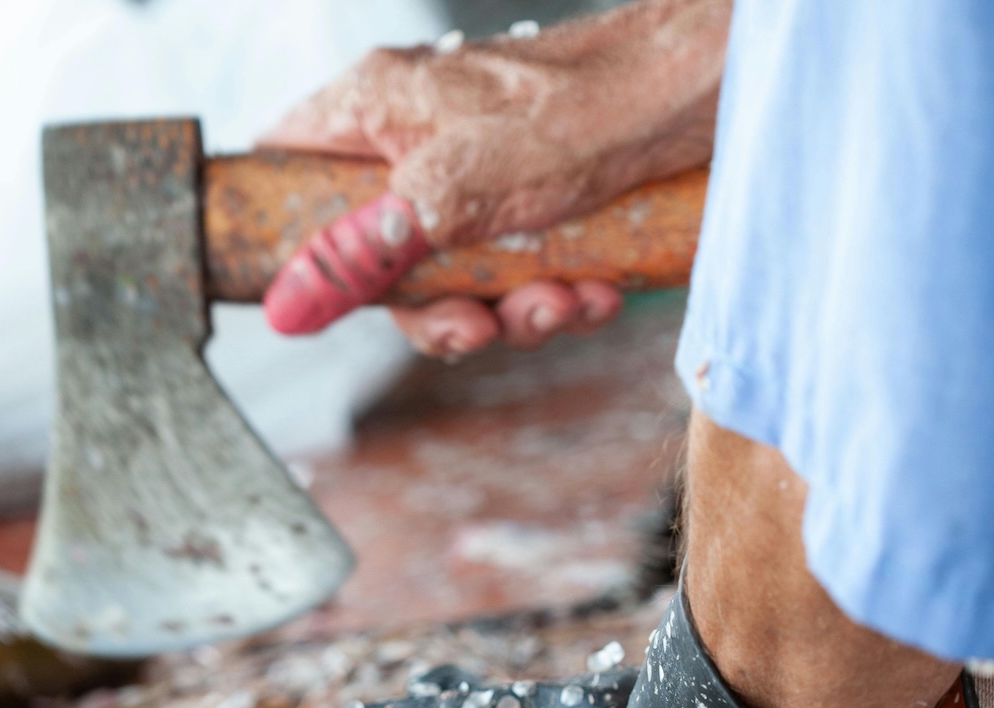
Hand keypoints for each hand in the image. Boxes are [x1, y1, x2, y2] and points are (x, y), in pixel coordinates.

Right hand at [262, 0, 729, 353]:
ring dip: (513, 311)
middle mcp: (419, 146)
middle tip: (479, 328)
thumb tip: (288, 304)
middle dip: (440, 309)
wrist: (705, 94)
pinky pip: (519, 275)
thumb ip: (368, 248)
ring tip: (562, 301)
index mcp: (377, 111)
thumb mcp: (459, 190)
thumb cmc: (589, 109)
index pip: (287, 167)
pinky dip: (557, 296)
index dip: (290, 235)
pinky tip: (595, 291)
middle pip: (382, 258)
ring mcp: (478, 179)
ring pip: (457, 278)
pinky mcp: (536, 206)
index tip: (317, 295)